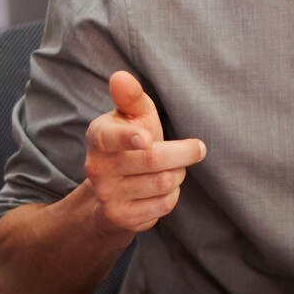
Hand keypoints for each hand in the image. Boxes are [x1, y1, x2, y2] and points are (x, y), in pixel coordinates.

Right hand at [83, 70, 206, 234]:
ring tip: (172, 169)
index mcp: (99, 136)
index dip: (129, 138)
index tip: (146, 139)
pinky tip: (162, 189)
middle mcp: (96, 166)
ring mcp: (106, 194)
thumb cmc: (133, 140)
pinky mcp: (119, 217)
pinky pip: (162, 205)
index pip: (110, 137)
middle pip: (153, 160)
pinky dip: (172, 195)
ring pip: (163, 183)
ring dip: (178, 174)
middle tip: (197, 148)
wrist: (115, 188)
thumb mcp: (133, 115)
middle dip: (183, 153)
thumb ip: (131, 97)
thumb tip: (120, 76)